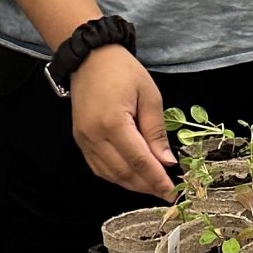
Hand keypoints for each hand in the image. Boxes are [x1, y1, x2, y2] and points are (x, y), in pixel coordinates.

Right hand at [69, 46, 175, 199]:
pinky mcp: (80, 140)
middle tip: (167, 193)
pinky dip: (117, 176)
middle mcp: (94, 136)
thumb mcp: (150, 96)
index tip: (172, 192)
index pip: (139, 160)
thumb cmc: (123, 71)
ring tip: (154, 187)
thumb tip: (167, 162)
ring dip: (132, 184)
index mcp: (113, 123)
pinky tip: (133, 177)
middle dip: (147, 186)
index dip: (157, 179)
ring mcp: (83, 140)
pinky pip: (98, 167)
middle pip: (123, 172)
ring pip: (109, 174)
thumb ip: (156, 131)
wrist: (90, 58)